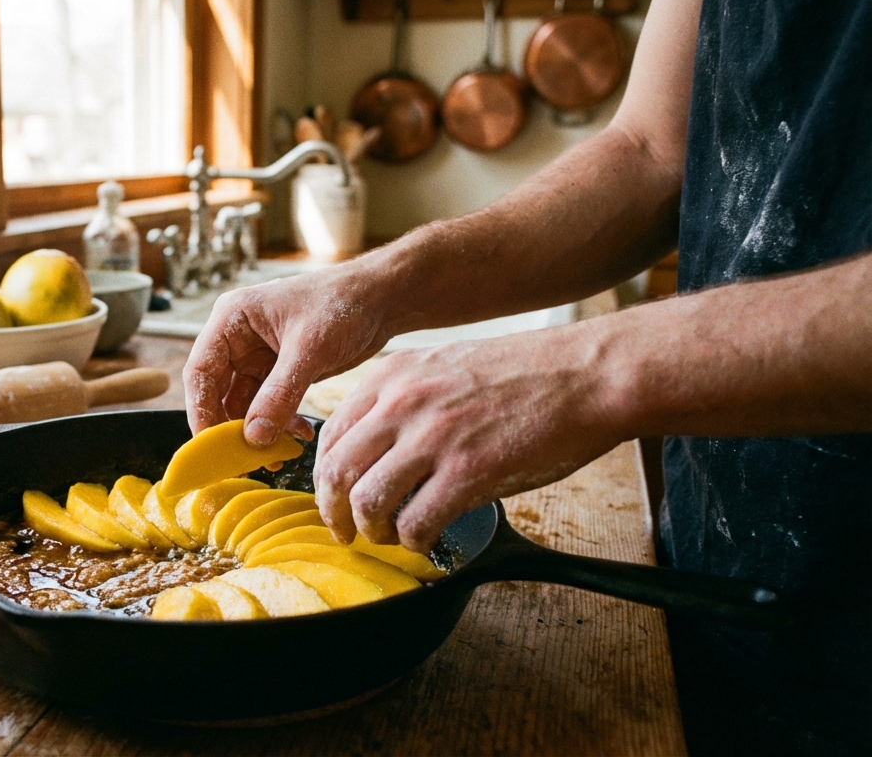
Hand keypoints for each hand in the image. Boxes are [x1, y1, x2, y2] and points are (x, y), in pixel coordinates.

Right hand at [183, 262, 395, 444]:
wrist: (381, 298)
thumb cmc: (343, 303)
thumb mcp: (309, 349)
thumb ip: (279, 394)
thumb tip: (254, 438)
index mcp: (232, 318)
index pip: (200, 370)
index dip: (200, 409)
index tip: (211, 443)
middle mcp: (238, 338)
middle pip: (217, 392)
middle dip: (232, 427)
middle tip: (246, 459)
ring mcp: (257, 356)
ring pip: (244, 404)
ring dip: (259, 430)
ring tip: (281, 453)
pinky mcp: (279, 371)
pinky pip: (268, 406)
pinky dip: (280, 423)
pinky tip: (302, 434)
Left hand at [314, 324, 625, 552]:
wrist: (585, 373)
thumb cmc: (523, 375)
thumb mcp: (443, 367)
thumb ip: (404, 401)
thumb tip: (379, 450)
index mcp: (391, 377)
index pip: (331, 435)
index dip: (325, 477)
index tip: (335, 498)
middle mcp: (402, 403)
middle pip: (336, 471)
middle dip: (334, 513)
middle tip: (346, 533)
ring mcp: (433, 437)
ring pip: (367, 501)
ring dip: (373, 532)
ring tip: (392, 539)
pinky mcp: (468, 471)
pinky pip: (416, 522)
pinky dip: (414, 543)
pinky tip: (427, 543)